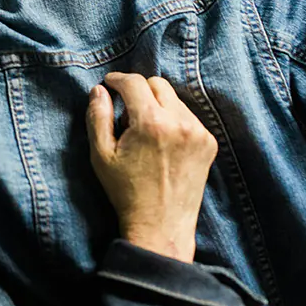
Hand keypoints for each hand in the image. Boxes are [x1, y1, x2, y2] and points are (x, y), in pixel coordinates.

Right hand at [86, 72, 217, 262]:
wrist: (161, 226)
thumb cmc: (126, 192)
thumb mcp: (101, 156)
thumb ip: (97, 117)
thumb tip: (99, 90)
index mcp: (151, 123)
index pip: (135, 82)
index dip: (118, 79)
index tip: (109, 83)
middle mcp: (179, 122)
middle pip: (157, 84)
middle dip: (139, 91)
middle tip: (126, 113)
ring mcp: (198, 132)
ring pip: (174, 100)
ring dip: (157, 106)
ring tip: (145, 134)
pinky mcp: (208, 143)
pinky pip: (187, 117)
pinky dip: (173, 121)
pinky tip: (162, 144)